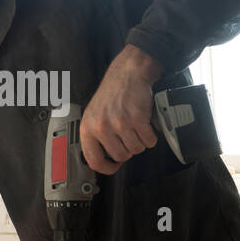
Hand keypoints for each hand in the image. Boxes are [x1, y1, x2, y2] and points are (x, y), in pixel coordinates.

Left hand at [81, 44, 163, 174]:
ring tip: (137, 127)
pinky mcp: (136, 119)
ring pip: (136, 149)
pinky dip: (151, 135)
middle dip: (129, 149)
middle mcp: (101, 126)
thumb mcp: (95, 114)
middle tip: (130, 136)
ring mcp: (119, 123)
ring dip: (140, 141)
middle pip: (121, 156)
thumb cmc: (113, 92)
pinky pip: (149, 141)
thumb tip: (105, 158)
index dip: (106, 168)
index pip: (93, 160)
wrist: (129, 73)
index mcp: (88, 127)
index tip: (113, 167)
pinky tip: (145, 124)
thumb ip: (97, 135)